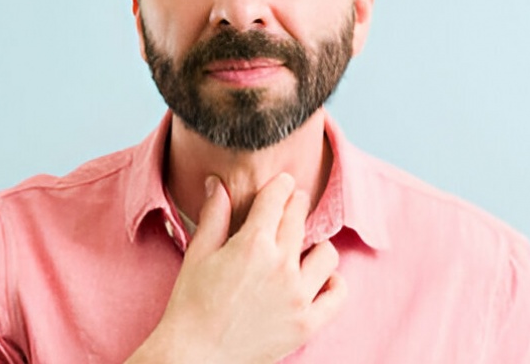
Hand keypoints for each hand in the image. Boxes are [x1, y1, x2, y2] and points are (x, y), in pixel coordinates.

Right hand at [128, 173, 346, 363]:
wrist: (195, 355)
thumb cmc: (190, 304)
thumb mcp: (198, 254)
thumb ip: (214, 216)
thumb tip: (217, 183)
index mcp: (252, 244)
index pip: (277, 199)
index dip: (280, 185)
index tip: (282, 183)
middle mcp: (281, 266)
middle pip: (300, 219)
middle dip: (296, 205)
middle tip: (292, 204)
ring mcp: (298, 296)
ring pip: (327, 254)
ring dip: (316, 245)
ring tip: (303, 248)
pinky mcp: (307, 323)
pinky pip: (338, 294)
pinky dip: (333, 282)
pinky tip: (320, 279)